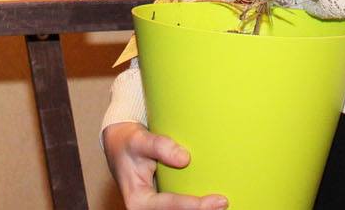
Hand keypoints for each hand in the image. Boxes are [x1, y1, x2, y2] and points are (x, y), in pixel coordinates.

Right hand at [102, 122, 227, 209]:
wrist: (120, 146)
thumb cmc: (129, 142)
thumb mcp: (139, 140)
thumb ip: (159, 146)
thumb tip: (184, 158)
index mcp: (138, 201)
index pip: (168, 206)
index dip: (192, 206)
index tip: (214, 201)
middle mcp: (146, 209)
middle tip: (224, 202)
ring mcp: (156, 208)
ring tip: (221, 204)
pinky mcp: (164, 204)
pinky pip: (181, 208)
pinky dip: (196, 206)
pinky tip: (212, 201)